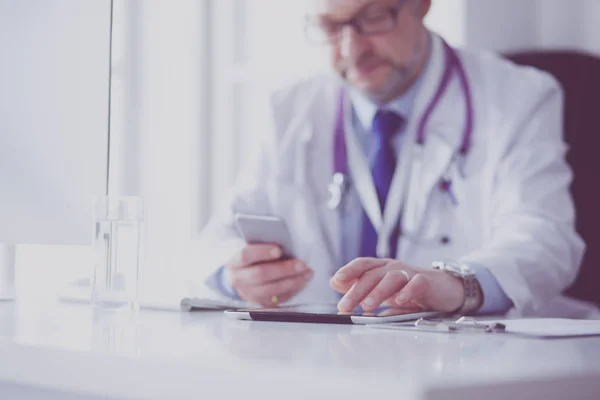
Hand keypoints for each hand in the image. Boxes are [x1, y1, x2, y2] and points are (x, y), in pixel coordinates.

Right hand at [225, 244, 312, 306]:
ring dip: (292, 281)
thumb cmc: (253, 256)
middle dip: (284, 269)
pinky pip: (277, 299)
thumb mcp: (253, 247)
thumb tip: (286, 244)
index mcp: (234, 261)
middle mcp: (238, 279)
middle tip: (302, 264)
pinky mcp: (259, 303)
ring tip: (307, 273)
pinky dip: (292, 291)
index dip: (262, 252)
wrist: (243, 274)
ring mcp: (248, 293)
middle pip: (261, 275)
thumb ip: (264, 245)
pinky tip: (302, 282)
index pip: (245, 255)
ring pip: (271, 290)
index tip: (279, 249)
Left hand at [329, 258, 464, 312]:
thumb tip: (335, 284)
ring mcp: (411, 273)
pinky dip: (407, 292)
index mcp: (382, 268)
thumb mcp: (383, 290)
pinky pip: (416, 284)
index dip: (348, 271)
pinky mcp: (427, 282)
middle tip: (345, 306)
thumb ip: (360, 287)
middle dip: (357, 290)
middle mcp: (394, 267)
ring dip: (378, 292)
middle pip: (373, 274)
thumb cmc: (411, 290)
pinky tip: (399, 302)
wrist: (445, 289)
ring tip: (368, 306)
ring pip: (392, 277)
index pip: (362, 264)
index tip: (335, 282)